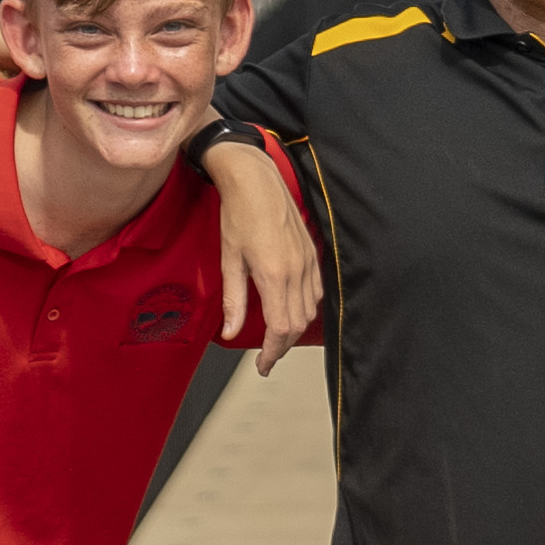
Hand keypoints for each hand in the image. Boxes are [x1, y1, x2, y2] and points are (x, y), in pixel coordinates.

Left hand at [214, 142, 322, 371]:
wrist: (255, 179)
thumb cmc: (238, 214)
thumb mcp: (229, 260)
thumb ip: (234, 300)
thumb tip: (230, 332)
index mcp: (274, 275)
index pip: (281, 328)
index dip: (272, 352)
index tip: (262, 364)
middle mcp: (296, 271)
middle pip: (298, 324)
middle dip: (282, 346)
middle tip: (267, 357)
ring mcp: (308, 262)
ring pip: (309, 310)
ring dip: (295, 329)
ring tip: (276, 337)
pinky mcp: (312, 253)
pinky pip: (315, 291)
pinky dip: (305, 308)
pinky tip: (292, 310)